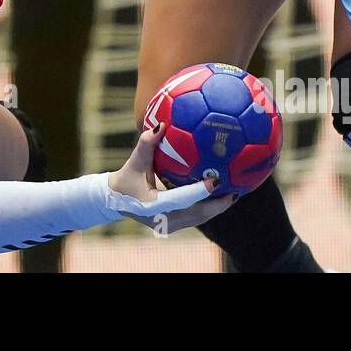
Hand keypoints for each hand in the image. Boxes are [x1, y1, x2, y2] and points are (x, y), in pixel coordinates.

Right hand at [106, 124, 235, 233]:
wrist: (115, 201)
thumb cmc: (127, 178)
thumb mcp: (135, 160)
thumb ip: (147, 143)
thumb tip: (162, 124)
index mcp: (152, 205)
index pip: (179, 199)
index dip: (198, 192)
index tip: (215, 181)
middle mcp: (163, 219)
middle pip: (197, 215)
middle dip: (217, 205)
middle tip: (235, 190)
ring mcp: (169, 225)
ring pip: (199, 218)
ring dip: (217, 208)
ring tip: (234, 193)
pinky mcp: (174, 225)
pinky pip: (196, 217)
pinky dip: (209, 208)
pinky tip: (222, 196)